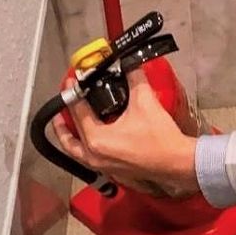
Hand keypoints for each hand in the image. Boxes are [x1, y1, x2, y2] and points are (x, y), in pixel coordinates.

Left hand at [51, 68, 198, 197]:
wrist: (175, 161)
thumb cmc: (158, 136)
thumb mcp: (145, 102)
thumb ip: (134, 78)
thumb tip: (129, 64)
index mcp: (96, 139)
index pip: (78, 113)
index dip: (73, 94)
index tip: (70, 82)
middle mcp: (93, 155)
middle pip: (69, 139)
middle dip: (62, 123)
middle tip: (60, 110)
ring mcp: (101, 166)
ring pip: (76, 151)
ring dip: (71, 137)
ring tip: (71, 124)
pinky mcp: (111, 170)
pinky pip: (88, 157)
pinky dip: (85, 145)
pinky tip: (94, 135)